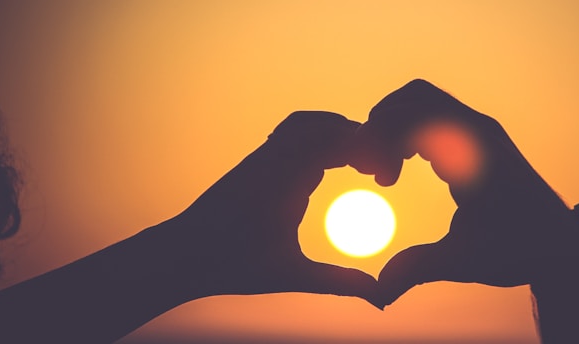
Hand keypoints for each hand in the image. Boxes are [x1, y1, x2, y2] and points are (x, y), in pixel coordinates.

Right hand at [169, 111, 378, 305]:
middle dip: (367, 141)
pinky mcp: (260, 158)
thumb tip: (379, 297)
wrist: (191, 259)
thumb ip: (338, 280)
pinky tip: (343, 158)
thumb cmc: (240, 267)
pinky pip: (295, 130)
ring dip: (347, 133)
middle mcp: (289, 164)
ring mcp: (273, 158)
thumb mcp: (300, 274)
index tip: (387, 180)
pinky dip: (323, 131)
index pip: (343, 150)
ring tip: (368, 164)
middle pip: (337, 130)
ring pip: (318, 123)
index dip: (369, 155)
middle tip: (386, 172)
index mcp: (301, 181)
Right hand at [351, 80, 578, 306]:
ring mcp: (480, 129)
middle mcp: (478, 130)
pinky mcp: (478, 137)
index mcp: (474, 152)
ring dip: (396, 126)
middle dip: (383, 126)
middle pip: (414, 97)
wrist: (560, 244)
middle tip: (373, 170)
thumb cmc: (517, 251)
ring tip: (387, 173)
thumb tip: (376, 294)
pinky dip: (410, 131)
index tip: (382, 183)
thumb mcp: (463, 261)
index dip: (382, 142)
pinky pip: (435, 114)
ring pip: (423, 100)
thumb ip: (416, 268)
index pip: (414, 117)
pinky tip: (403, 170)